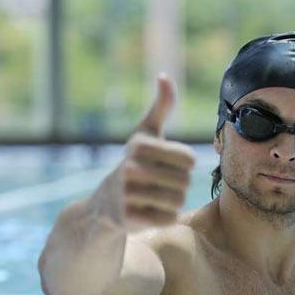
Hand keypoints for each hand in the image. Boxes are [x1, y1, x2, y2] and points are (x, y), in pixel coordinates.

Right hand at [107, 73, 195, 228]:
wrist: (106, 202)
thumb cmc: (135, 162)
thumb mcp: (146, 133)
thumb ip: (161, 106)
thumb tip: (164, 75)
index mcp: (139, 145)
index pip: (189, 159)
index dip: (185, 165)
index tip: (169, 164)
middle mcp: (130, 167)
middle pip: (185, 181)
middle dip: (179, 185)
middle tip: (161, 184)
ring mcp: (127, 194)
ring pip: (178, 201)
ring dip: (173, 201)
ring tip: (156, 197)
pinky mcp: (128, 218)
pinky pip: (168, 218)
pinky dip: (165, 216)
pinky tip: (151, 211)